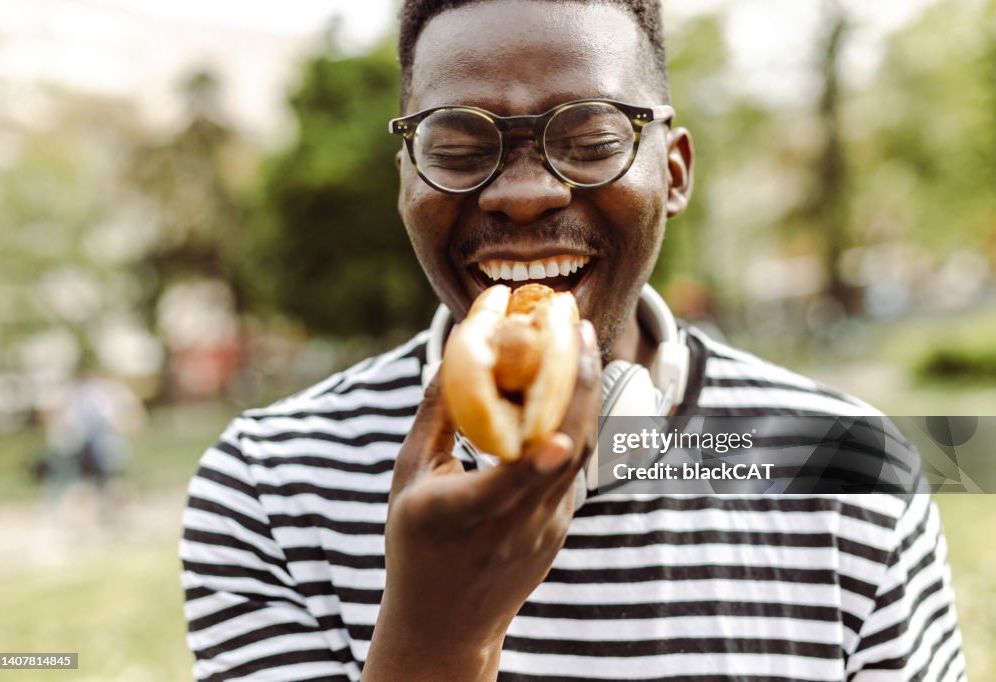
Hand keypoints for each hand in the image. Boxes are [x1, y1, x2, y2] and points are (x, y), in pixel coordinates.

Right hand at [362, 321, 601, 681]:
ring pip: (578, 455)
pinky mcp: (560, 526)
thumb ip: (435, 416)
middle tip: (579, 327)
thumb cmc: (417, 540)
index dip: (536, 465)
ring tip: (582, 341)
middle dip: (577, 385)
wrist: (448, 620)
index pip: (507, 489)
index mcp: (462, 517)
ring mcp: (545, 529)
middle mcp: (514, 526)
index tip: (559, 434)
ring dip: (585, 393)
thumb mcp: (410, 477)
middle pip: (562, 455)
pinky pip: (574, 466)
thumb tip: (457, 351)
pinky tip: (569, 382)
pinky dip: (575, 419)